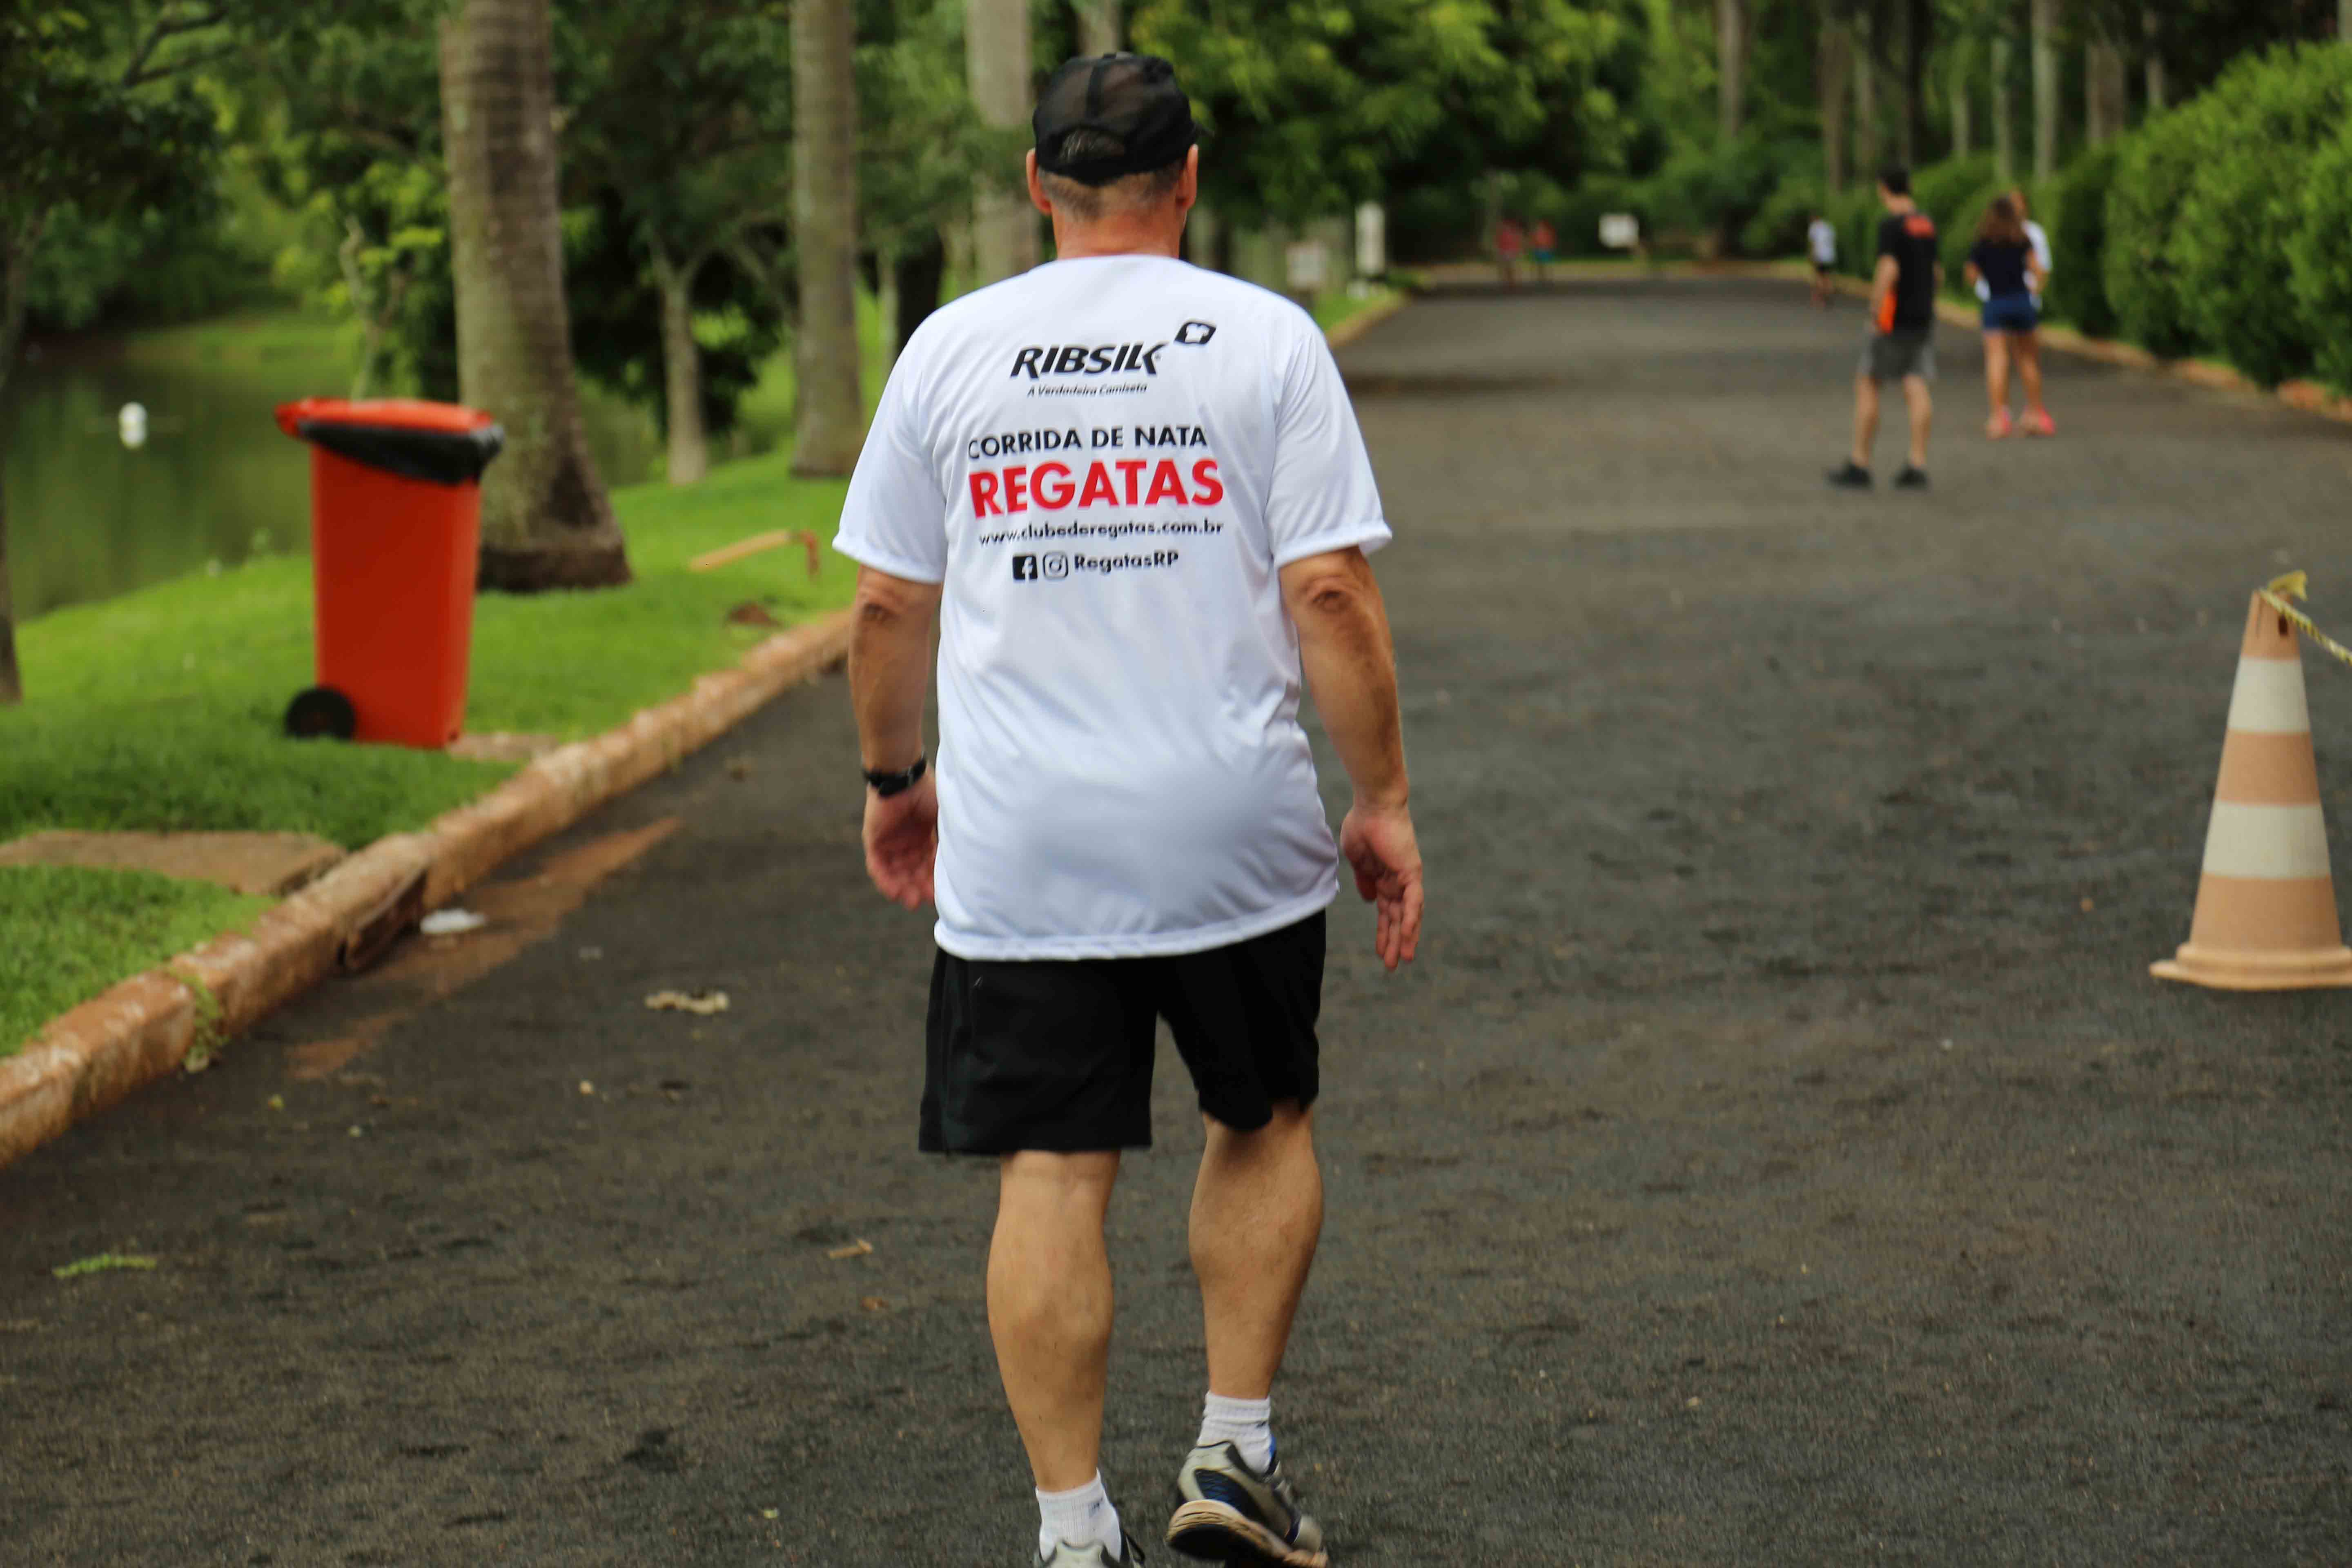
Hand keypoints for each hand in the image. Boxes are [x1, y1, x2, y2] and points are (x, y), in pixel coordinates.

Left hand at [863, 771, 937, 909]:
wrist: (903, 775)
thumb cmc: (927, 791)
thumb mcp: (943, 820)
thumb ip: (946, 842)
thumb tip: (960, 869)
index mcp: (925, 836)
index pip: (929, 864)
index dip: (934, 880)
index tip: (941, 895)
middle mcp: (907, 841)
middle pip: (912, 872)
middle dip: (918, 888)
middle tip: (924, 902)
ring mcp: (890, 842)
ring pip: (895, 872)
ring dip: (902, 888)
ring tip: (910, 901)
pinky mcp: (873, 840)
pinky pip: (877, 865)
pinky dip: (884, 880)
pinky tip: (894, 892)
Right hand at [1339, 801, 1422, 971]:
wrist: (1372, 805)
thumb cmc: (1362, 826)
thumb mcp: (1357, 860)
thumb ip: (1364, 880)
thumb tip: (1368, 899)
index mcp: (1384, 879)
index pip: (1386, 912)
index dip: (1384, 932)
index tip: (1380, 951)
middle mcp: (1399, 881)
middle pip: (1398, 918)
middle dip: (1394, 941)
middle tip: (1392, 965)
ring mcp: (1407, 877)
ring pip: (1408, 914)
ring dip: (1405, 937)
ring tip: (1403, 959)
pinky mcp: (1411, 872)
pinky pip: (1413, 900)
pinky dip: (1411, 919)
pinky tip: (1408, 936)